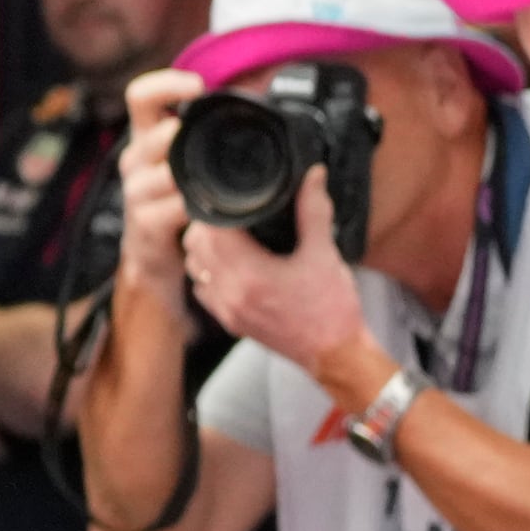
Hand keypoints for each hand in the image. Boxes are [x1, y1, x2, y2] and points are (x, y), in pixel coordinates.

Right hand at [114, 69, 202, 299]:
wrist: (152, 255)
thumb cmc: (174, 199)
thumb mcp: (184, 159)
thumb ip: (204, 132)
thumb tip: (260, 95)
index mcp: (146, 136)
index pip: (141, 95)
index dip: (166, 84)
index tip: (197, 87)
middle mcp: (135, 160)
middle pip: (153, 134)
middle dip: (180, 134)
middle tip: (201, 137)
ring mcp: (136, 192)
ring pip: (165, 173)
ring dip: (191, 175)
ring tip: (210, 180)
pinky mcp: (145, 223)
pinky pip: (174, 208)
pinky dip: (195, 208)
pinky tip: (208, 211)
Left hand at [178, 166, 378, 380]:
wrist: (335, 355)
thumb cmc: (332, 309)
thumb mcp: (325, 253)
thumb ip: (313, 210)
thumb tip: (311, 174)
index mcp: (250, 275)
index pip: (210, 231)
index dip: (216, 209)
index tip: (230, 195)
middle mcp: (230, 294)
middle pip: (195, 247)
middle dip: (207, 224)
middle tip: (230, 211)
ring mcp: (226, 311)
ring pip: (194, 269)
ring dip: (203, 248)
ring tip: (229, 233)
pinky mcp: (230, 322)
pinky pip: (202, 290)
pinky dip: (208, 272)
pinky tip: (230, 263)